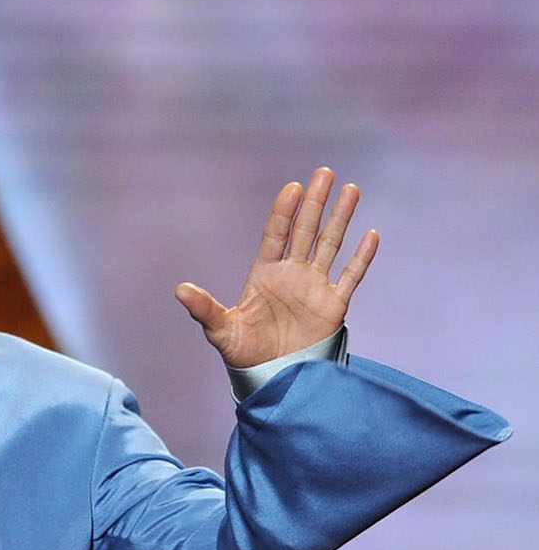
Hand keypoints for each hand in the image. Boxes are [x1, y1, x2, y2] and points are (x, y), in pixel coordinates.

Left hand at [175, 167, 378, 367]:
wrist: (272, 377)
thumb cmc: (243, 353)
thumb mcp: (220, 329)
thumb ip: (204, 308)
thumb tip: (179, 290)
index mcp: (264, 274)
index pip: (276, 234)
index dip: (284, 211)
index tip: (293, 188)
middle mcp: (291, 274)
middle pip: (305, 230)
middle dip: (315, 202)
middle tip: (324, 172)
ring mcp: (314, 287)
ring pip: (330, 245)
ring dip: (340, 219)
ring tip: (351, 190)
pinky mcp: (333, 306)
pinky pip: (351, 276)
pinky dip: (362, 257)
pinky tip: (371, 234)